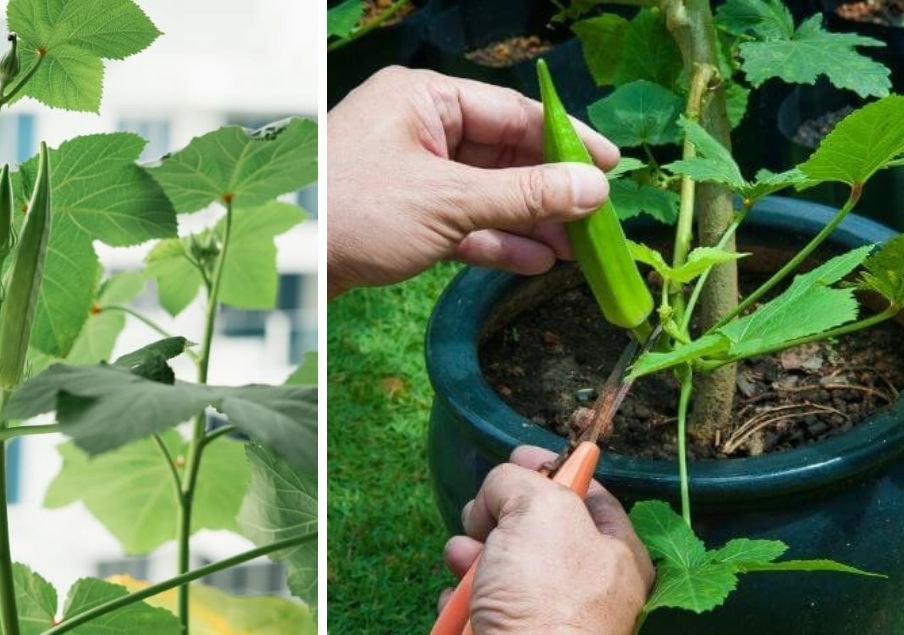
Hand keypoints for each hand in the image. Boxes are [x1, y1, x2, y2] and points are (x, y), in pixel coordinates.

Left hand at [327, 66, 619, 296]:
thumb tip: (592, 188)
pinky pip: (463, 221)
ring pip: (486, 193)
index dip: (565, 141)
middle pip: (502, 155)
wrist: (293, 265)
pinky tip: (535, 261)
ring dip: (529, 222)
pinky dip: (496, 240)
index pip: (512, 112)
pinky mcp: (404, 214)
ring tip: (575, 250)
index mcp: (424, 100)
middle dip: (549, 192)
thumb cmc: (353, 213)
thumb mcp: (449, 202)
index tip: (610, 167)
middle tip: (596, 220)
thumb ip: (524, 195)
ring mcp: (411, 172)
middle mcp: (418, 128)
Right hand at [440, 446, 653, 634]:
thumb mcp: (537, 506)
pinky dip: (463, 602)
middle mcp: (589, 585)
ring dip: (471, 558)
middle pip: (533, 529)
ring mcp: (550, 616)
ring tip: (463, 563)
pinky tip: (459, 605)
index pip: (586, 492)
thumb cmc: (545, 593)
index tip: (518, 455)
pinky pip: (482, 607)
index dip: (550, 468)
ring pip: (499, 566)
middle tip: (483, 521)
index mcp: (616, 551)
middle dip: (496, 519)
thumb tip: (497, 492)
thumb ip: (517, 480)